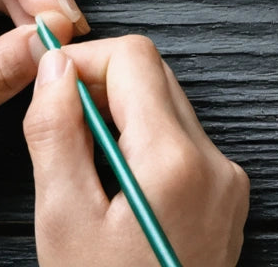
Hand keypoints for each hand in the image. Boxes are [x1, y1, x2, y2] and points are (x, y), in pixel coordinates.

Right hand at [24, 35, 248, 266]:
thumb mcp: (62, 219)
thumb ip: (56, 133)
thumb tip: (56, 67)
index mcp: (175, 160)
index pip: (136, 58)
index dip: (85, 60)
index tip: (48, 85)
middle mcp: (215, 161)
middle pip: (157, 78)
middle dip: (102, 87)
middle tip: (58, 130)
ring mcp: (229, 179)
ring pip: (171, 109)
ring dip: (123, 119)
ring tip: (85, 172)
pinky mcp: (229, 196)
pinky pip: (185, 144)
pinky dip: (146, 146)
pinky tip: (116, 191)